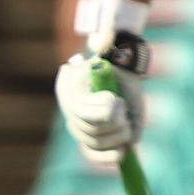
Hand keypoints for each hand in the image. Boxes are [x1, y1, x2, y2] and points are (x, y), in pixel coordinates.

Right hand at [54, 33, 148, 166]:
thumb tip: (102, 38)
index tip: (117, 100)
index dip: (102, 110)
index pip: (81, 110)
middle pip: (90, 127)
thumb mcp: (110, 48)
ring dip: (118, 131)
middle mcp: (69, 110)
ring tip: (125, 117)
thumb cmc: (116, 62)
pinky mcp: (92, 141)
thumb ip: (105, 40)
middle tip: (123, 106)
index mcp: (68, 88)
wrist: (123, 75)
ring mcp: (80, 126)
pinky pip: (93, 154)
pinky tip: (121, 153)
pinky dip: (106, 156)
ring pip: (97, 140)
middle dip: (114, 120)